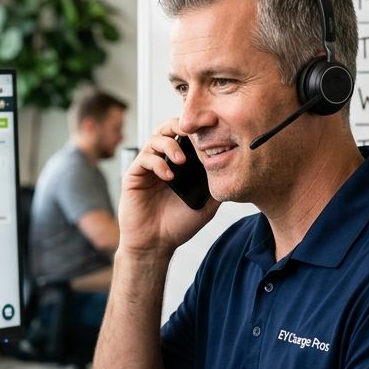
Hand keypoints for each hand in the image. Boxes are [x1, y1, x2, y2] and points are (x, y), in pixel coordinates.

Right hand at [119, 118, 219, 256]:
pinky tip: (169, 176)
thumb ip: (216, 185)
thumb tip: (234, 168)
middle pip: (168, 128)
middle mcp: (163, 160)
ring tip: (182, 161)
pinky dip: (158, 163)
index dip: (198, 127)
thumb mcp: (207, 204)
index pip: (186, 135)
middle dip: (182, 125)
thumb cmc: (177, 225)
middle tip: (195, 133)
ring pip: (155, 139)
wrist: (156, 244)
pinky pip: (144, 159)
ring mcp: (147, 167)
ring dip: (170, 145)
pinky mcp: (133, 176)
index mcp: (179, 163)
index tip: (213, 125)